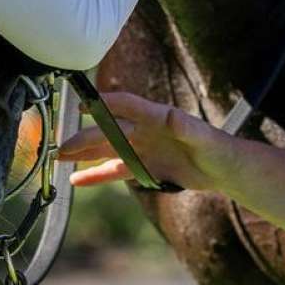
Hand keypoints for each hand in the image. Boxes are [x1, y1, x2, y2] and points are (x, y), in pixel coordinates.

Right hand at [56, 91, 226, 189]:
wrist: (224, 169)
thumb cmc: (218, 148)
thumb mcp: (204, 137)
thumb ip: (186, 126)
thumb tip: (170, 115)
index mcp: (156, 117)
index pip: (124, 106)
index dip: (103, 104)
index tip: (81, 105)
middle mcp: (144, 130)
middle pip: (108, 132)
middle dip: (84, 138)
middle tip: (61, 147)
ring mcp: (142, 149)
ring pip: (106, 150)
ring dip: (84, 154)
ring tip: (59, 157)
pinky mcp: (144, 167)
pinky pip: (115, 171)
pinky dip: (96, 176)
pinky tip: (77, 181)